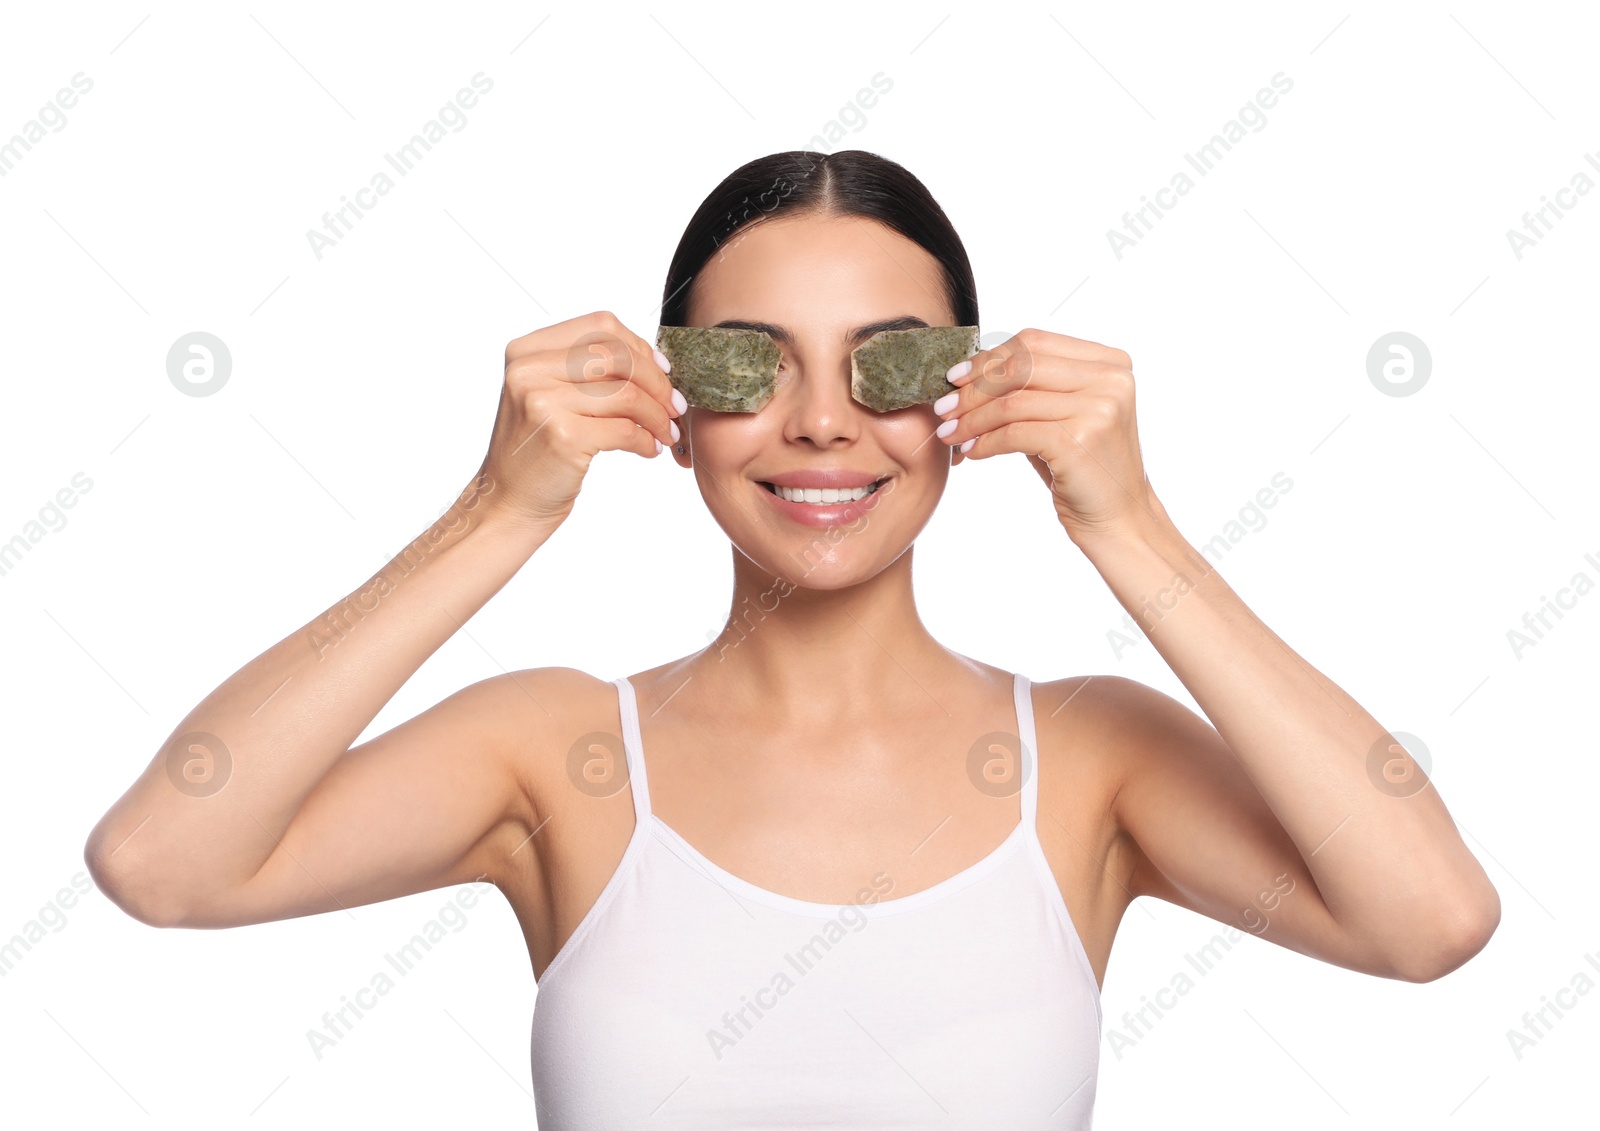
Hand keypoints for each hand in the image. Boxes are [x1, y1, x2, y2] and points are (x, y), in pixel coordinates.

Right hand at [475, 310, 684, 531]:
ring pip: (626, 394)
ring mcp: (543, 403)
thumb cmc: (537, 450)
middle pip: (618, 356)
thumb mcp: (549, 395)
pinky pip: (625, 430)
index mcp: (526, 351)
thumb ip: (587, 370)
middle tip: (674, 406)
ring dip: (657, 415)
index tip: (663, 371)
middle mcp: (529, 371)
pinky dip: (646, 441)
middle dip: (657, 382)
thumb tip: (656, 360)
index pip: (600, 327)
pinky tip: (649, 449)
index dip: (640, 347)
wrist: (508, 502)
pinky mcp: (562, 437)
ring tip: (666, 432)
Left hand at [935, 328, 1158, 544]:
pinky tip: (971, 452)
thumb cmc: (1084, 467)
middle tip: (944, 408)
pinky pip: (1014, 432)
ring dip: (972, 418)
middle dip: (974, 387)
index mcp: (1109, 362)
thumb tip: (969, 370)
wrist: (1118, 519)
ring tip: (950, 433)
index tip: (955, 377)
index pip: (1034, 343)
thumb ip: (1031, 387)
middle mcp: (1110, 379)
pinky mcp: (1079, 441)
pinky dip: (986, 441)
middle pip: (1021, 366)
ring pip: (1013, 401)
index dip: (988, 358)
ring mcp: (1098, 409)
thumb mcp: (1063, 415)